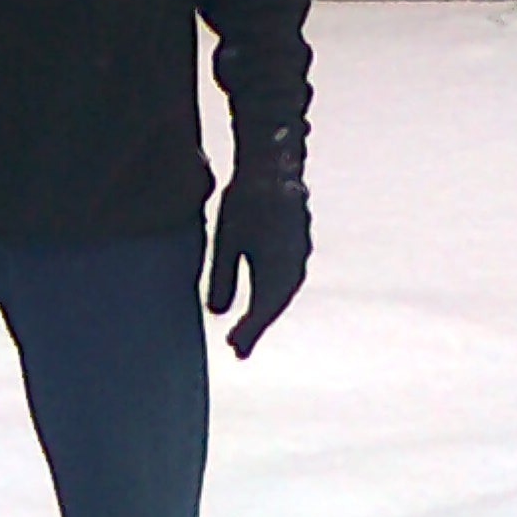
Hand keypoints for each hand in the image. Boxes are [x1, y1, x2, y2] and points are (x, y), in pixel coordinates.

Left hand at [207, 156, 310, 358]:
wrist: (273, 166)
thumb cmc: (246, 203)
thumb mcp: (227, 241)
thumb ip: (223, 278)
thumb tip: (217, 313)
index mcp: (277, 269)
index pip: (262, 310)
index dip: (248, 332)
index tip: (234, 350)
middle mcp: (294, 266)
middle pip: (274, 305)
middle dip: (256, 327)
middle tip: (237, 349)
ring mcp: (299, 255)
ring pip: (282, 292)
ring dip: (265, 311)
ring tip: (247, 330)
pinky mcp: (297, 245)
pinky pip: (287, 278)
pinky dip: (272, 293)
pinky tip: (262, 297)